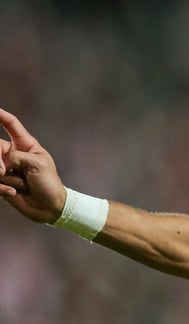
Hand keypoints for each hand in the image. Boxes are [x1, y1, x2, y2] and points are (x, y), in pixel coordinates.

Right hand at [0, 108, 66, 223]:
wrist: (50, 207)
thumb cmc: (49, 183)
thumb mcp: (37, 164)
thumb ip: (16, 157)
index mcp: (26, 145)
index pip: (11, 125)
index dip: (2, 116)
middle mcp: (13, 154)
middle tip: (2, 171)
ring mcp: (6, 168)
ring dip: (2, 177)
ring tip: (16, 186)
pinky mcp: (1, 182)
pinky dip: (1, 188)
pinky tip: (13, 193)